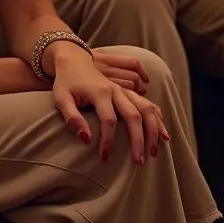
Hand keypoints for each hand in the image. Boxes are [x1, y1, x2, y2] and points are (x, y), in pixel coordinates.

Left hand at [50, 44, 169, 163]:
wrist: (73, 59)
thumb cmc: (65, 82)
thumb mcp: (61, 99)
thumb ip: (72, 118)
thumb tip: (87, 140)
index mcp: (99, 92)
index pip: (109, 120)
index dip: (108, 140)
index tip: (105, 157)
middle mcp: (115, 90)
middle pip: (134, 115)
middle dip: (138, 140)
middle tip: (139, 162)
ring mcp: (124, 90)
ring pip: (146, 108)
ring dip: (154, 129)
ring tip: (155, 151)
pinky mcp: (127, 91)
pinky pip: (147, 102)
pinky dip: (157, 117)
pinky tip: (162, 132)